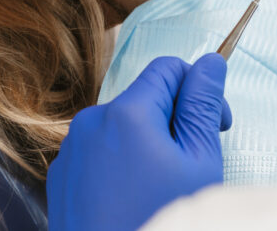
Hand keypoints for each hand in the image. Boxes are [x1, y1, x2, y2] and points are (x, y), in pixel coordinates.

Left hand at [47, 53, 231, 230]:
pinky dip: (121, 164)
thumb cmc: (159, 219)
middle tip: (194, 162)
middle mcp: (91, 122)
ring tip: (162, 187)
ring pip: (123, 126)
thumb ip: (203, 105)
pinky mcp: (61, 177)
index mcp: (128, 113)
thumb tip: (210, 62)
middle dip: (174, 121)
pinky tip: (135, 198)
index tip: (216, 123)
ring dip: (148, 143)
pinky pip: (99, 153)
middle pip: (145, 99)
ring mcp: (71, 151)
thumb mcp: (198, 162)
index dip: (199, 89)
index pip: (169, 69)